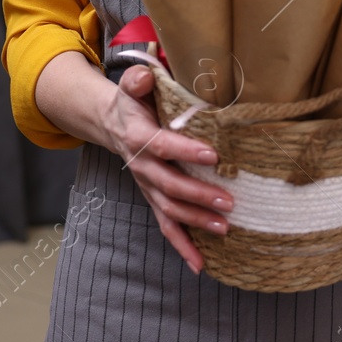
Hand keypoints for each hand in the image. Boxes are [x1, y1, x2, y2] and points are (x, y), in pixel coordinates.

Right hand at [104, 65, 233, 273]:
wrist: (113, 123)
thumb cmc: (134, 102)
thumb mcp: (133, 87)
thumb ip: (138, 81)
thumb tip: (143, 76)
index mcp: (138, 136)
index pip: (163, 146)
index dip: (185, 152)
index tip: (213, 156)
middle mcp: (142, 166)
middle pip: (169, 185)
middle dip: (198, 196)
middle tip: (229, 201)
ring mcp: (148, 186)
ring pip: (170, 210)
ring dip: (196, 222)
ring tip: (225, 228)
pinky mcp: (154, 199)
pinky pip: (166, 227)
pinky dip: (182, 247)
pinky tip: (201, 265)